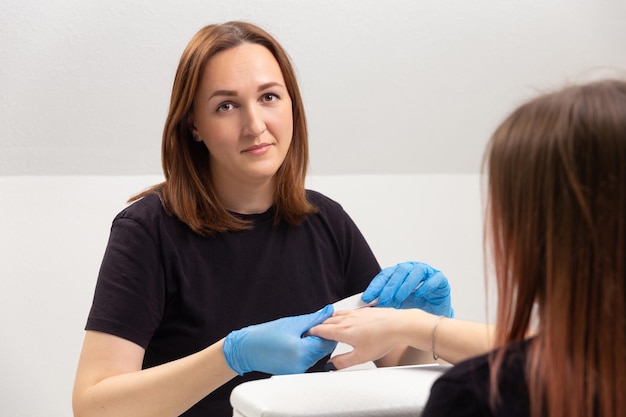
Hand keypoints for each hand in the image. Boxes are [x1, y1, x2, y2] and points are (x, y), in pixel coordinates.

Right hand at [223, 305, 337, 374]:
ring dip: (314, 344)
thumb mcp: (293, 323)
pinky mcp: (295, 373)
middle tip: (310, 326)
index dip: (328, 330)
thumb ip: (314, 318)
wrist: (246, 350)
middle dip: (321, 336)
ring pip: (316, 355)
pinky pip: (308, 360)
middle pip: (323, 349)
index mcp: (301, 351)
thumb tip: (328, 312)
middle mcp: (301, 365)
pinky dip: (306, 351)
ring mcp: (298, 371)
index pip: (327, 341)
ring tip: (300, 334)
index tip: (325, 322)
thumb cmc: (264, 335)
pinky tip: (296, 343)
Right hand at [309, 308, 402, 369]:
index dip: (312, 333)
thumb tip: (331, 365)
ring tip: (326, 323)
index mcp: (343, 331)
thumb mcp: (360, 357)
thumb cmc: (382, 339)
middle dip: (318, 326)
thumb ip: (342, 362)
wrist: (398, 325)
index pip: (321, 330)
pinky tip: (345, 318)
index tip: (307, 335)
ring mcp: (356, 313)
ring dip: (328, 319)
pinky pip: (347, 311)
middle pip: (326, 321)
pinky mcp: (364, 310)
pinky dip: (340, 315)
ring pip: (336, 314)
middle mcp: (347, 319)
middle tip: (313, 331)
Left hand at [363, 261, 453, 316]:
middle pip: (399, 272)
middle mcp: (412, 269)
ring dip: (405, 285)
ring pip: (416, 272)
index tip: (367, 297)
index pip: (385, 275)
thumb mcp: (394, 305)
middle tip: (382, 299)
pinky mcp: (440, 279)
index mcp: (399, 273)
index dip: (375, 286)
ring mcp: (427, 272)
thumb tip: (365, 306)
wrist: (432, 318)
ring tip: (398, 298)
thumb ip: (383, 302)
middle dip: (390, 286)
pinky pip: (434, 279)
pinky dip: (426, 286)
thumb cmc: (413, 308)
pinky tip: (419, 294)